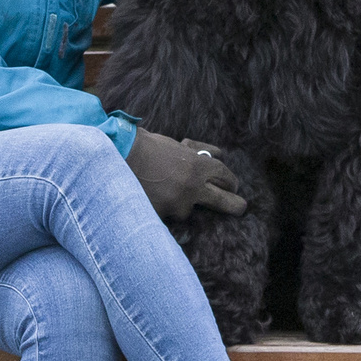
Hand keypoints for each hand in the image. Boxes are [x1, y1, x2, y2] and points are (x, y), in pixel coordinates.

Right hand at [124, 130, 248, 221]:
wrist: (119, 156)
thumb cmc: (147, 147)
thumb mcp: (177, 145)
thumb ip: (197, 152)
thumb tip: (218, 153)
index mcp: (198, 166)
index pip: (225, 176)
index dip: (230, 181)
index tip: (232, 186)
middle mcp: (193, 186)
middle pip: (223, 200)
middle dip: (234, 205)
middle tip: (241, 208)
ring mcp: (177, 203)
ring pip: (188, 210)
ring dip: (182, 204)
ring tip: (167, 194)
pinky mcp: (162, 215)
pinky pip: (168, 215)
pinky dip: (164, 209)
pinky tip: (154, 199)